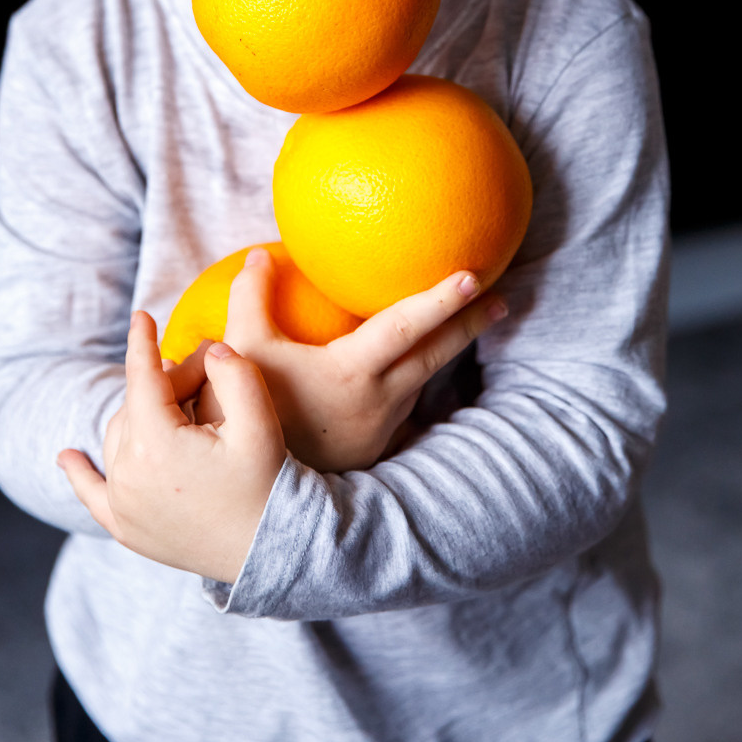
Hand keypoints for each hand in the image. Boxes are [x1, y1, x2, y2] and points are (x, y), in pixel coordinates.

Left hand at [57, 305, 285, 582]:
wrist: (271, 551)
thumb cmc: (268, 483)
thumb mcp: (260, 423)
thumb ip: (235, 374)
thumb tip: (208, 349)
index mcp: (156, 446)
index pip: (143, 379)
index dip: (142, 343)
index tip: (141, 314)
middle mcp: (128, 476)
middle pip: (136, 408)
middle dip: (163, 383)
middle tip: (200, 372)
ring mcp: (122, 506)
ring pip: (119, 438)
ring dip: (140, 414)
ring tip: (172, 402)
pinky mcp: (126, 529)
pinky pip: (92, 494)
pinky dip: (79, 473)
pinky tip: (66, 456)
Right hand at [193, 248, 507, 471]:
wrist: (254, 487)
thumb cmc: (248, 413)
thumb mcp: (241, 351)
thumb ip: (251, 297)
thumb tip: (262, 253)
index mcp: (353, 372)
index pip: (407, 328)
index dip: (441, 301)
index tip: (474, 277)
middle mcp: (379, 400)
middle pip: (436, 354)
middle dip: (470, 323)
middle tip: (500, 298)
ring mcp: (382, 426)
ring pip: (421, 379)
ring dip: (445, 351)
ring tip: (463, 326)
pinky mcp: (377, 444)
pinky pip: (404, 401)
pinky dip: (415, 377)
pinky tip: (412, 367)